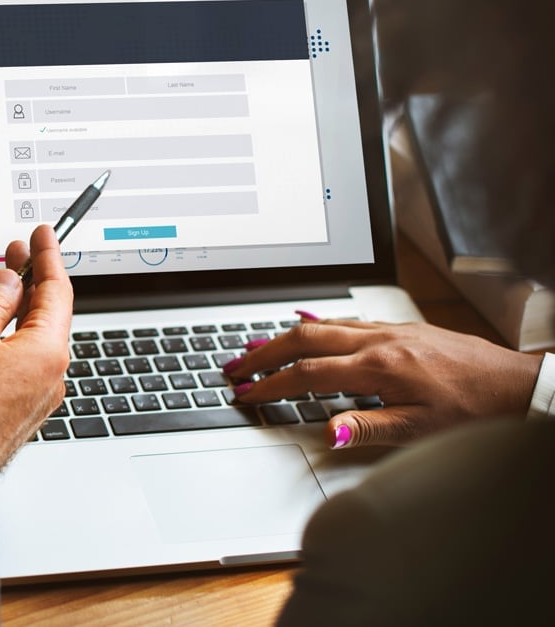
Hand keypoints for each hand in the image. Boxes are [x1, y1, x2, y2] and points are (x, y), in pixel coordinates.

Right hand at [0, 225, 72, 478]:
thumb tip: (8, 282)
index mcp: (47, 351)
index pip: (57, 290)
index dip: (47, 257)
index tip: (42, 235)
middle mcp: (49, 374)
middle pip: (39, 316)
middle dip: (18, 286)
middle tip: (12, 255)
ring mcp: (33, 395)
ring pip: (12, 344)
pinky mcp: (14, 410)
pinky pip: (1, 370)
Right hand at [227, 318, 541, 448]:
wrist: (516, 385)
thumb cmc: (473, 410)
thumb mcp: (420, 430)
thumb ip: (367, 428)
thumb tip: (325, 430)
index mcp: (379, 367)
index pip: (307, 373)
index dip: (271, 384)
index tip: (246, 393)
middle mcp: (379, 340)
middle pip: (303, 337)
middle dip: (263, 351)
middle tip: (234, 365)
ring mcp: (388, 330)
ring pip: (322, 323)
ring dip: (283, 336)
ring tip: (255, 347)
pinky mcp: (399, 328)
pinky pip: (345, 319)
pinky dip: (315, 324)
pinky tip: (305, 325)